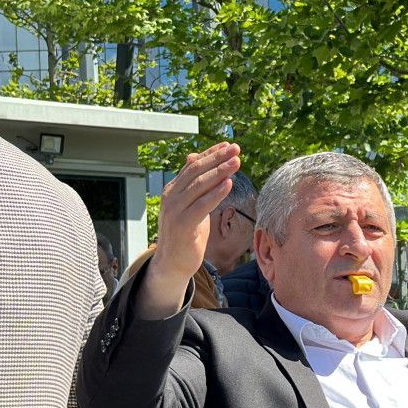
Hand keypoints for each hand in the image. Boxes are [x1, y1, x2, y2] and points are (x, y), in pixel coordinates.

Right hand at [135, 143, 240, 318]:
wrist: (173, 263)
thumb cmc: (186, 234)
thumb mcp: (190, 205)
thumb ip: (194, 185)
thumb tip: (194, 157)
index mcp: (173, 189)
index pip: (193, 165)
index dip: (211, 153)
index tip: (228, 145)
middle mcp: (171, 196)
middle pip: (196, 170)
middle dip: (217, 158)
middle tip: (236, 149)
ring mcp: (175, 210)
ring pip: (199, 185)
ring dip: (220, 172)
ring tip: (236, 162)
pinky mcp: (182, 225)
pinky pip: (202, 205)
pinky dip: (216, 194)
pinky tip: (228, 184)